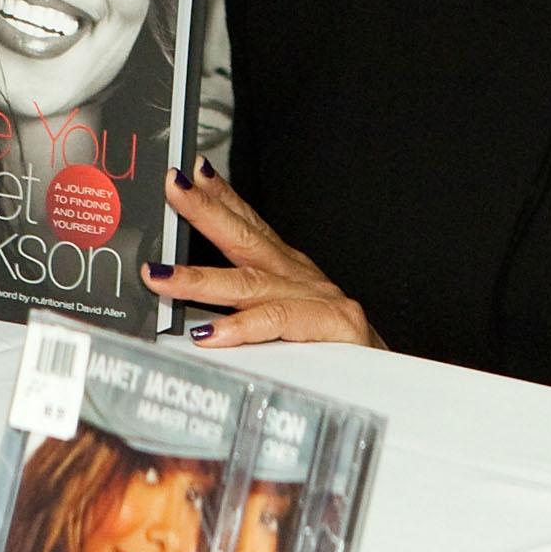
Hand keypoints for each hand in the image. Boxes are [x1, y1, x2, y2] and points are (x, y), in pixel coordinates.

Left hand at [157, 162, 382, 349]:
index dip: (220, 197)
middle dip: (205, 211)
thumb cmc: (335, 353)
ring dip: (199, 277)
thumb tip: (192, 320)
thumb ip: (247, 316)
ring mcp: (317, 297)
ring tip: (159, 275)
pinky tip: (211, 333)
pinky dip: (241, 327)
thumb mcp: (286, 328)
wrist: (391, 377)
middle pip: (245, 237)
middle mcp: (300, 277)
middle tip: (171, 188)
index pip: (251, 225)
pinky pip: (277, 322)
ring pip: (249, 282)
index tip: (188, 174)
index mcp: (289, 271)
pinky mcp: (332, 324)